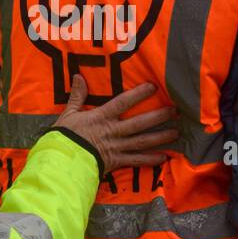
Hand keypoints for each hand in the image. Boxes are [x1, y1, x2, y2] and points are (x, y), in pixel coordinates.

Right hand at [53, 75, 177, 172]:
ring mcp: (116, 147)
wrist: (61, 162)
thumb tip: (79, 76)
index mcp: (102, 117)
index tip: (154, 87)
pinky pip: (136, 161)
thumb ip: (77, 96)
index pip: (123, 102)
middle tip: (175, 111)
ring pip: (142, 141)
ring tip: (176, 133)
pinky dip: (150, 159)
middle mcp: (113, 131)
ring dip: (160, 137)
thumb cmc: (64, 137)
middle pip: (140, 123)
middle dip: (158, 117)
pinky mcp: (116, 162)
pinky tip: (164, 157)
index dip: (139, 94)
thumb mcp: (68, 114)